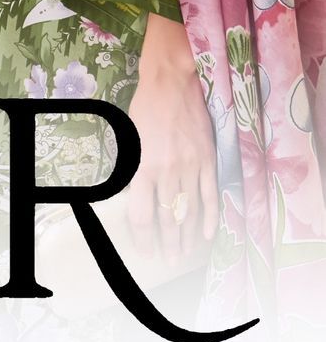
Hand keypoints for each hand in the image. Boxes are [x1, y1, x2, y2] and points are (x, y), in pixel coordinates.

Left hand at [125, 13, 217, 268]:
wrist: (172, 82)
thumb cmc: (146, 107)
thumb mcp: (131, 138)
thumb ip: (136, 170)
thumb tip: (138, 197)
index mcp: (143, 166)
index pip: (143, 214)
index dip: (144, 237)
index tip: (145, 249)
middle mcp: (167, 171)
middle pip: (168, 218)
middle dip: (167, 243)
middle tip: (168, 259)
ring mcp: (190, 167)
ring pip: (189, 212)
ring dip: (186, 237)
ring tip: (184, 254)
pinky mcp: (208, 160)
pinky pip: (210, 196)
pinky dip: (209, 218)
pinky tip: (206, 234)